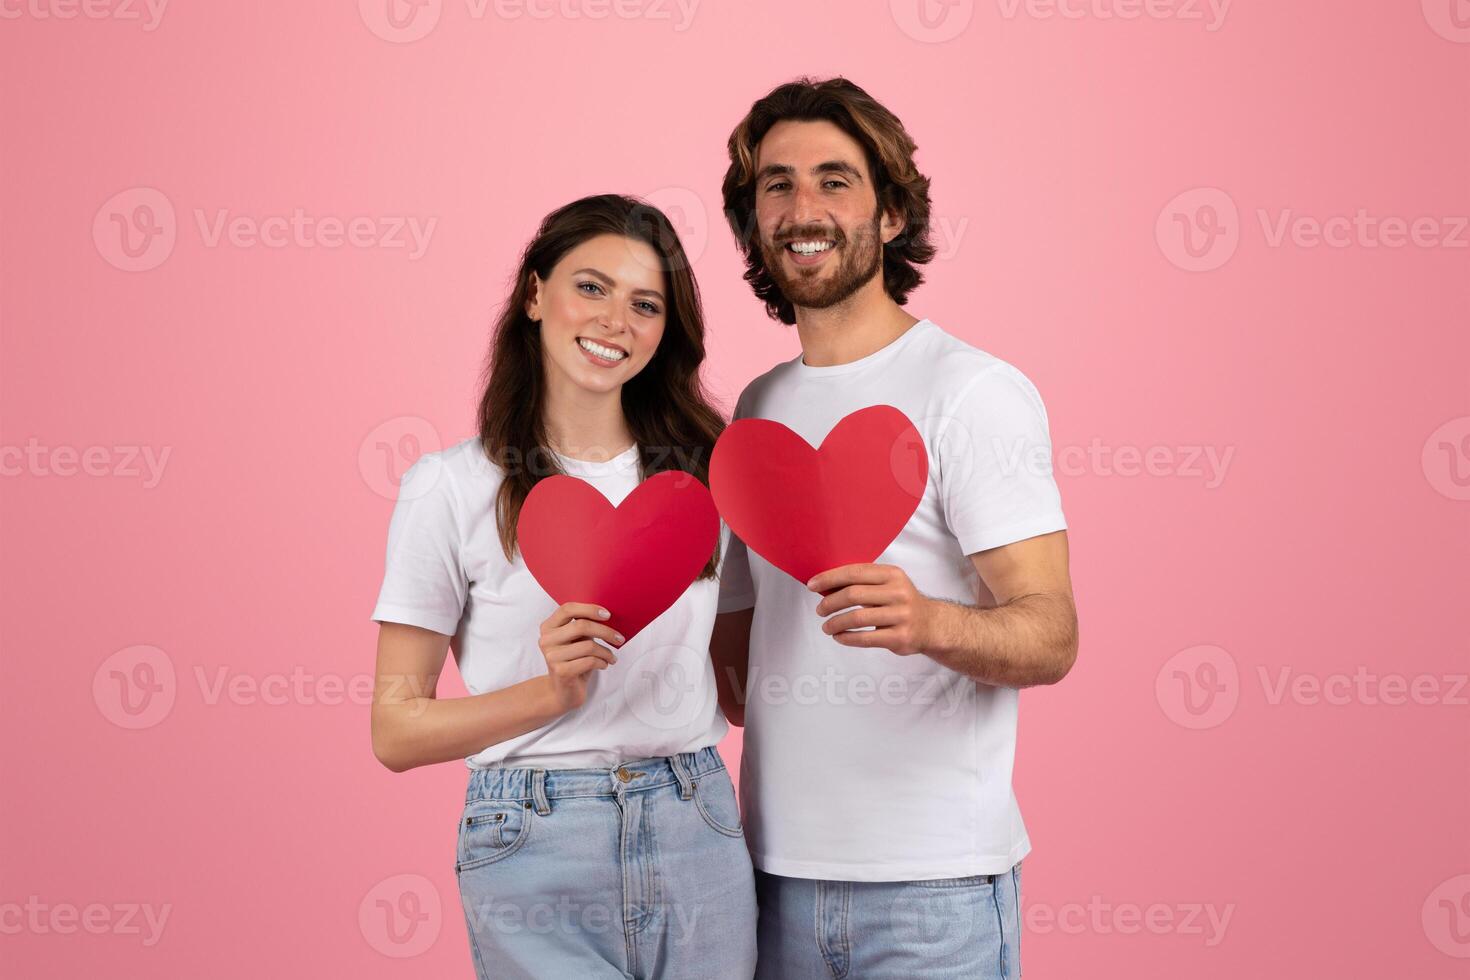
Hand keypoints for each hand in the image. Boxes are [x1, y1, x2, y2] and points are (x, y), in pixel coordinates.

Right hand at [537, 602, 623, 712]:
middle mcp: (546, 640)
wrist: (563, 692)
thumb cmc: (574, 662)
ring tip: (611, 657)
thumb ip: (584, 626)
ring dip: (606, 652)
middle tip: (619, 639)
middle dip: (606, 632)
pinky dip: (602, 662)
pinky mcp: (561, 672)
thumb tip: (607, 616)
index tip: (607, 615)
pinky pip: (590, 661)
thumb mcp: (576, 641)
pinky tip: (603, 665)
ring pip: (589, 645)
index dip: (589, 609)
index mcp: (548, 627)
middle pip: (581, 626)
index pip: (567, 609)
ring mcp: (552, 656)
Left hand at [808, 563, 934, 654]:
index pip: (855, 572)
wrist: (932, 625)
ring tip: (826, 627)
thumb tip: (826, 585)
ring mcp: (901, 616)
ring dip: (835, 623)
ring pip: (857, 618)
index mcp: (892, 574)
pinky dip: (847, 638)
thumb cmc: (901, 602)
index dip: (830, 578)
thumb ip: (863, 582)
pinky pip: (866, 638)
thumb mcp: (889, 584)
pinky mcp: (900, 637)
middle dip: (830, 603)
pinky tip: (839, 637)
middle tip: (820, 610)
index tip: (812, 585)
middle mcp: (899, 593)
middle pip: (853, 595)